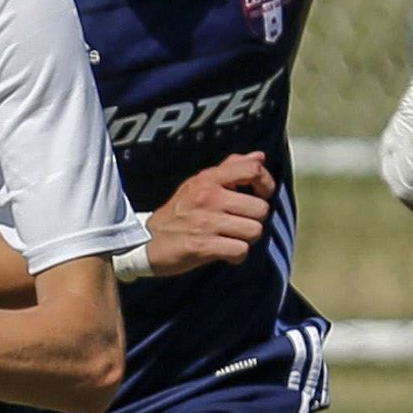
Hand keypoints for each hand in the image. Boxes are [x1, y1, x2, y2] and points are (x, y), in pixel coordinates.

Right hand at [140, 153, 275, 276]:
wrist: (146, 240)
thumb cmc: (180, 211)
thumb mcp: (199, 183)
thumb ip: (231, 168)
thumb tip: (260, 155)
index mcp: (209, 178)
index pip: (253, 169)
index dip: (266, 184)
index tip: (260, 195)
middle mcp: (209, 196)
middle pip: (261, 208)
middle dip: (255, 220)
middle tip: (239, 225)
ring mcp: (206, 222)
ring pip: (254, 231)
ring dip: (247, 239)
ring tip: (232, 238)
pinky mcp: (202, 246)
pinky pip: (241, 251)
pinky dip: (237, 256)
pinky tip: (226, 253)